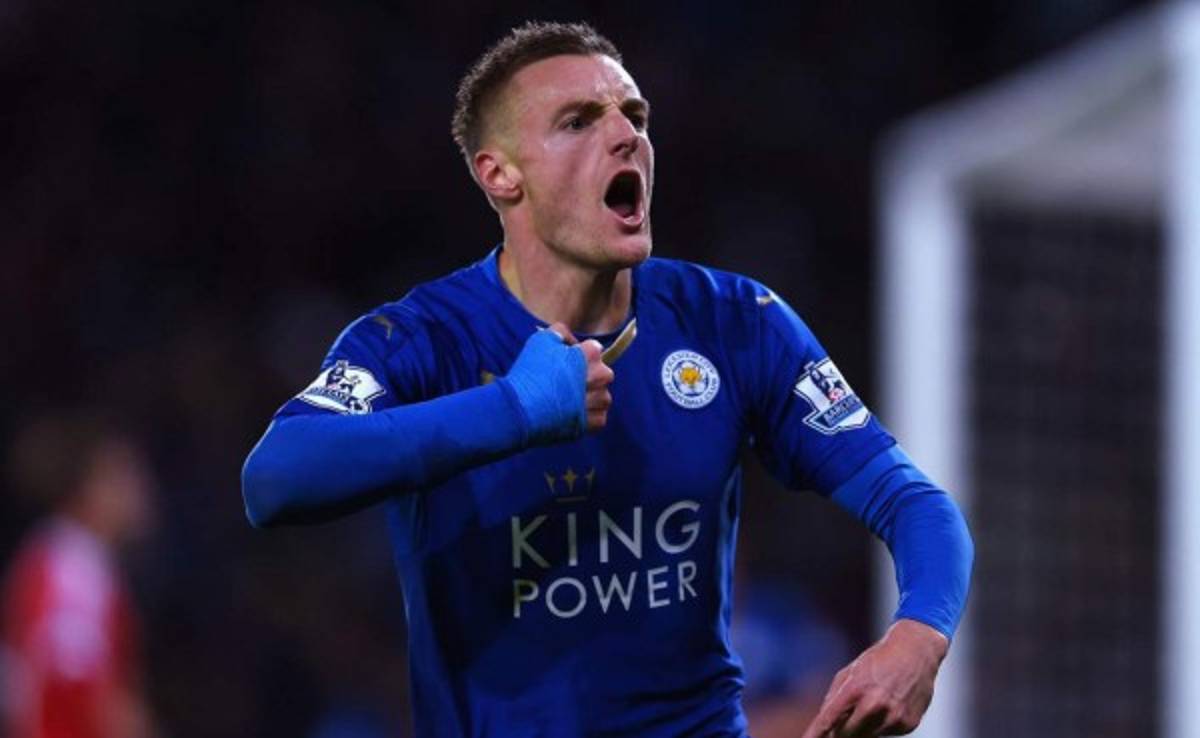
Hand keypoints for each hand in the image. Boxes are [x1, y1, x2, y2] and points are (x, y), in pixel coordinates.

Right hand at [502, 323, 613, 444]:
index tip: (562, 364)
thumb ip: (560, 333)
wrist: (524, 410)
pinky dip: (585, 415)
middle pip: (599, 373)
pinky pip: (596, 415)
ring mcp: (601, 400)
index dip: (577, 356)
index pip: (592, 350)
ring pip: (599, 395)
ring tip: (563, 401)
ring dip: (587, 397)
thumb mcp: (541, 340)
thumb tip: (570, 341)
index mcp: (592, 354)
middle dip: (586, 376)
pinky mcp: (597, 421)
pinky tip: (568, 413)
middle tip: (563, 384)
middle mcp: (603, 375)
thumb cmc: (531, 373)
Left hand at [800, 619, 948, 737]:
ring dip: (863, 728)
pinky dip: (882, 724)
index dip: (816, 733)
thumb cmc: (879, 660)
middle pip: (846, 735)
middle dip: (840, 732)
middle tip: (842, 722)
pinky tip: (889, 705)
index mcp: (855, 688)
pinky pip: (886, 734)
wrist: (916, 652)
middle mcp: (874, 705)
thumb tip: (824, 725)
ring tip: (872, 704)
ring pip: (867, 737)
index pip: (829, 719)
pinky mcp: (908, 725)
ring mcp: (893, 717)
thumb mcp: (850, 672)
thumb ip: (834, 699)